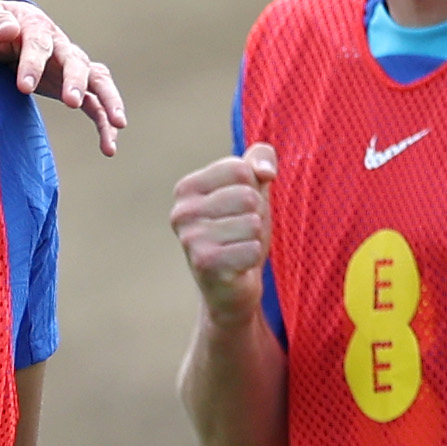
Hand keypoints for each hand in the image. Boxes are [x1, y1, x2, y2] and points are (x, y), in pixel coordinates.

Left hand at [0, 0, 128, 156]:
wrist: (11, 30)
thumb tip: (10, 30)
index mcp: (37, 28)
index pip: (38, 45)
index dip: (32, 65)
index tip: (24, 87)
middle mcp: (61, 47)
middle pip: (75, 62)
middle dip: (75, 81)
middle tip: (72, 102)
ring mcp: (72, 67)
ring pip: (98, 81)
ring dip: (109, 101)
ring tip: (118, 125)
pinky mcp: (76, 87)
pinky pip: (97, 104)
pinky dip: (106, 123)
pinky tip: (109, 148)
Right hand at [170, 143, 275, 326]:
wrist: (231, 286)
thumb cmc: (240, 232)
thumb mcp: (252, 188)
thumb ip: (260, 159)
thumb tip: (265, 171)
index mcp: (187, 188)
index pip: (240, 169)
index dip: (253, 188)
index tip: (239, 209)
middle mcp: (181, 212)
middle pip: (247, 196)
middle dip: (256, 215)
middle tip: (241, 233)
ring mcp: (190, 239)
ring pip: (253, 223)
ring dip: (255, 238)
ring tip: (239, 248)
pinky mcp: (204, 264)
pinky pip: (252, 249)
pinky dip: (253, 258)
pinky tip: (238, 265)